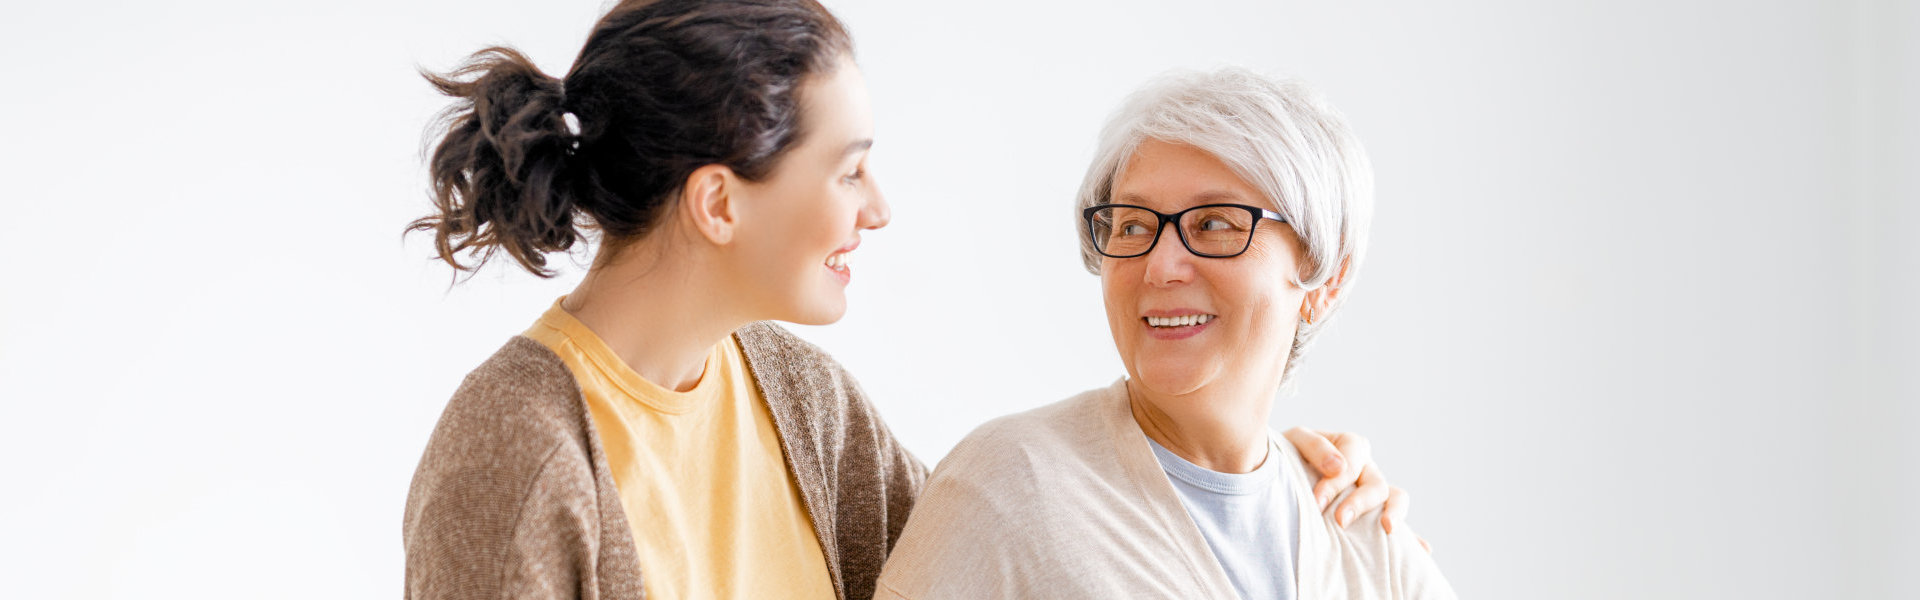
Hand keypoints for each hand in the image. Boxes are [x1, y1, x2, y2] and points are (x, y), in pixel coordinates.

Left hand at [1281, 427, 1430, 552]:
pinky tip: (1422, 550)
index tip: (1318, 501)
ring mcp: (1373, 492)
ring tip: (1387, 529)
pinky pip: (1399, 525)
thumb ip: (1315, 447)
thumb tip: (1337, 467)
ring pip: (1396, 498)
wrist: (1280, 474)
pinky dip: (1413, 538)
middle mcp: (1367, 469)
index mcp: (1350, 446)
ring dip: (1395, 513)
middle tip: (1340, 520)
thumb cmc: (1287, 455)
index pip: (1353, 459)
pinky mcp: (1373, 516)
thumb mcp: (1295, 440)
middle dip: (1359, 502)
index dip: (1336, 481)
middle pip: (1375, 483)